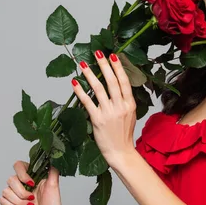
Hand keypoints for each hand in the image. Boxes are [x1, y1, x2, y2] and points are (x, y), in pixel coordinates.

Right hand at [0, 160, 64, 204]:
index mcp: (31, 174)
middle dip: (22, 193)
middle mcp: (21, 181)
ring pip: (6, 191)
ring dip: (18, 201)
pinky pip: (2, 201)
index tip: (32, 184)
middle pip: (11, 180)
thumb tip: (51, 158)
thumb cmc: (53, 203)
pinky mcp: (11, 202)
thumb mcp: (54, 185)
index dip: (22, 175)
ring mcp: (16, 192)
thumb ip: (52, 170)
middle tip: (33, 199)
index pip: (18, 165)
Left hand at [72, 50, 136, 168]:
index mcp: (130, 104)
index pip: (124, 82)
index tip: (113, 56)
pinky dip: (80, 92)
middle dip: (104, 65)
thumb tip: (117, 84)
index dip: (118, 68)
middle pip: (112, 82)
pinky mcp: (98, 120)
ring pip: (98, 89)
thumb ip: (125, 100)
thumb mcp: (131, 114)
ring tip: (83, 64)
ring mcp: (109, 113)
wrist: (121, 152)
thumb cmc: (124, 133)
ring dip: (90, 74)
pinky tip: (74, 83)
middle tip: (98, 53)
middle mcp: (120, 107)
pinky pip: (87, 102)